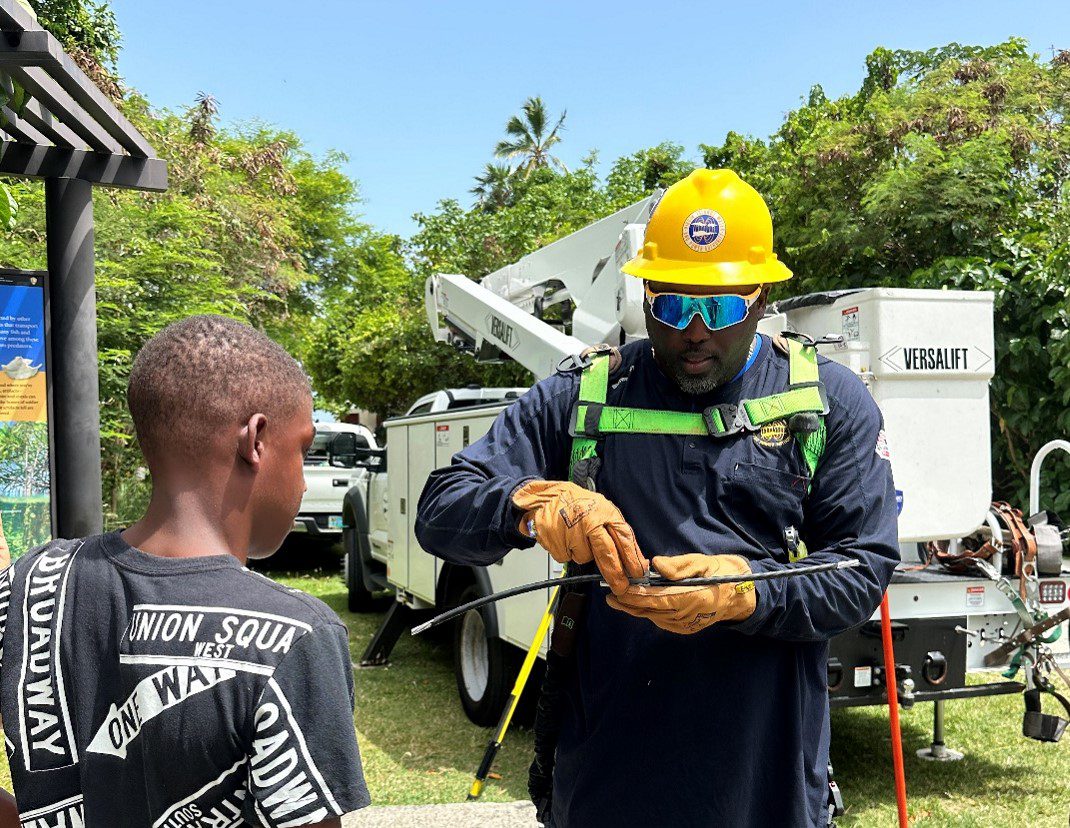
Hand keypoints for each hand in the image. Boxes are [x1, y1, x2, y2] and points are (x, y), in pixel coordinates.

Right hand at [512, 480, 646, 594]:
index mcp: (605, 512)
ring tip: (576, 537)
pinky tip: (564, 538)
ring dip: (582, 553)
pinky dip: (566, 552)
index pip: (623, 538)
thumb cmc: (578, 503)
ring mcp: (571, 530)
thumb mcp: (602, 510)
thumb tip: (634, 559)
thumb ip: (616, 533)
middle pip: (606, 553)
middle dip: (615, 573)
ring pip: (584, 558)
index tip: (638, 573)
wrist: (548, 496)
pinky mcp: (555, 539)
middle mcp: (589, 521)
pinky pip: (566, 557)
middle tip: (620, 586)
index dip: (632, 558)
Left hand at [607, 553, 756, 633]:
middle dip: (628, 603)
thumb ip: (678, 565)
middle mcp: (688, 615)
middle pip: (651, 610)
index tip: (618, 589)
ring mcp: (687, 625)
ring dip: (635, 609)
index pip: (656, 598)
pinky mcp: (686, 629)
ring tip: (618, 599)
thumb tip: (654, 565)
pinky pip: (661, 621)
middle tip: (609, 595)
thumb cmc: (722, 573)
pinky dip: (648, 613)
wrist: (741, 596)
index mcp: (693, 598)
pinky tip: (638, 605)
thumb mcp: (703, 562)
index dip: (635, 595)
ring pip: (653, 617)